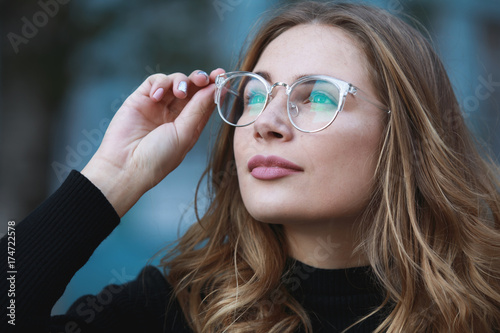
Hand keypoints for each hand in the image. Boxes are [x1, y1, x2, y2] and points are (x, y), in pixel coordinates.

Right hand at [82, 68, 224, 216]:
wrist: (125, 166)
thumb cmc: (158, 158)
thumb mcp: (184, 134)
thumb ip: (198, 109)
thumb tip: (214, 88)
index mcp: (190, 125)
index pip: (206, 101)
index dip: (215, 88)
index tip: (222, 76)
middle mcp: (175, 114)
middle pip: (193, 88)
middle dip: (200, 79)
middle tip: (203, 79)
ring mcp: (158, 105)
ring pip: (175, 81)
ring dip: (180, 81)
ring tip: (178, 92)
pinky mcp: (141, 99)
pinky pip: (155, 81)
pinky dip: (160, 83)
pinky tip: (157, 96)